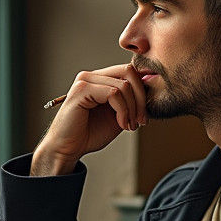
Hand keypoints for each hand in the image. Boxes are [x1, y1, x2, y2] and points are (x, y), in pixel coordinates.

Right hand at [31, 63, 146, 175]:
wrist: (68, 149)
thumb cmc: (89, 135)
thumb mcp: (119, 116)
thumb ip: (131, 102)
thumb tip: (153, 89)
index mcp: (100, 79)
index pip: (130, 72)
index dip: (142, 92)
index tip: (143, 117)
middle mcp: (92, 76)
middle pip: (129, 72)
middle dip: (141, 98)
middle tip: (141, 121)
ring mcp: (85, 80)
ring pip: (124, 85)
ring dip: (132, 109)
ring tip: (129, 126)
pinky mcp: (81, 89)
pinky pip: (113, 93)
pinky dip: (123, 111)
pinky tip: (121, 124)